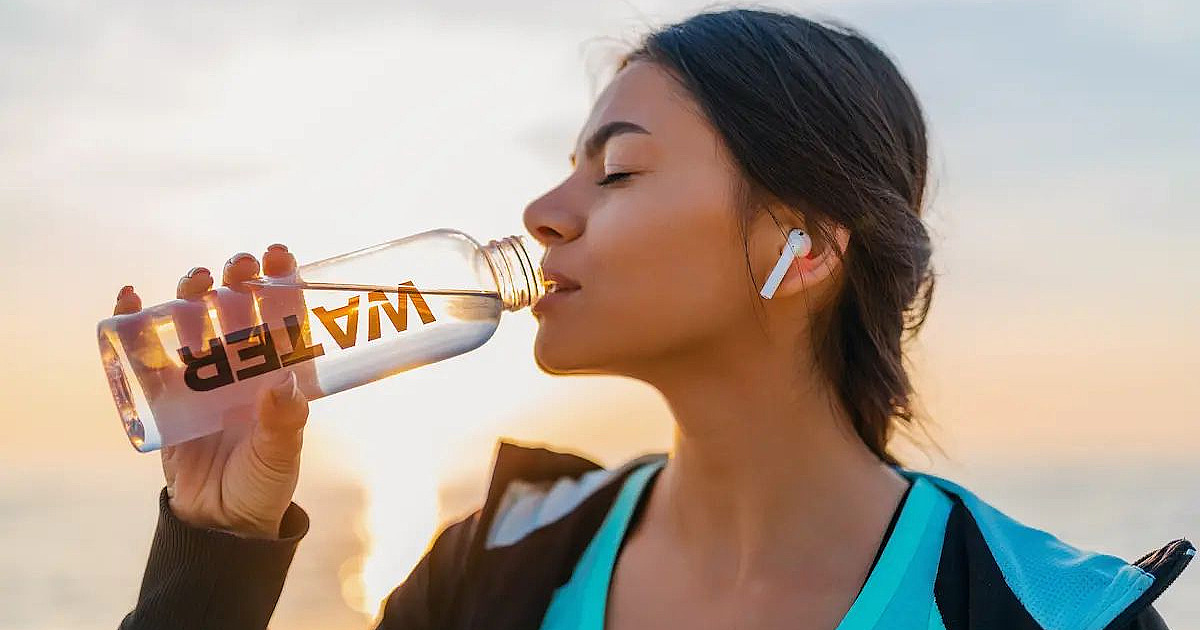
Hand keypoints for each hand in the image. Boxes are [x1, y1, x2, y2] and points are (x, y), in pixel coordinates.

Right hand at [112, 244, 309, 538]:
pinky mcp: (162, 393)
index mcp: (277, 372)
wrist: (219, 522)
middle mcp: (241, 365)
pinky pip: (145, 352)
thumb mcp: (280, 455)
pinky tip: (130, 298)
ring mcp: (200, 375)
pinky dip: (133, 322)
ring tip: (197, 280)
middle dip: (237, 280)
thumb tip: (282, 385)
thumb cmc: (262, 483)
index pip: (282, 316)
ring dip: (192, 292)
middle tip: (238, 267)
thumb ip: (284, 423)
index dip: (281, 281)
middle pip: (236, 309)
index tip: (278, 254)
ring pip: (193, 320)